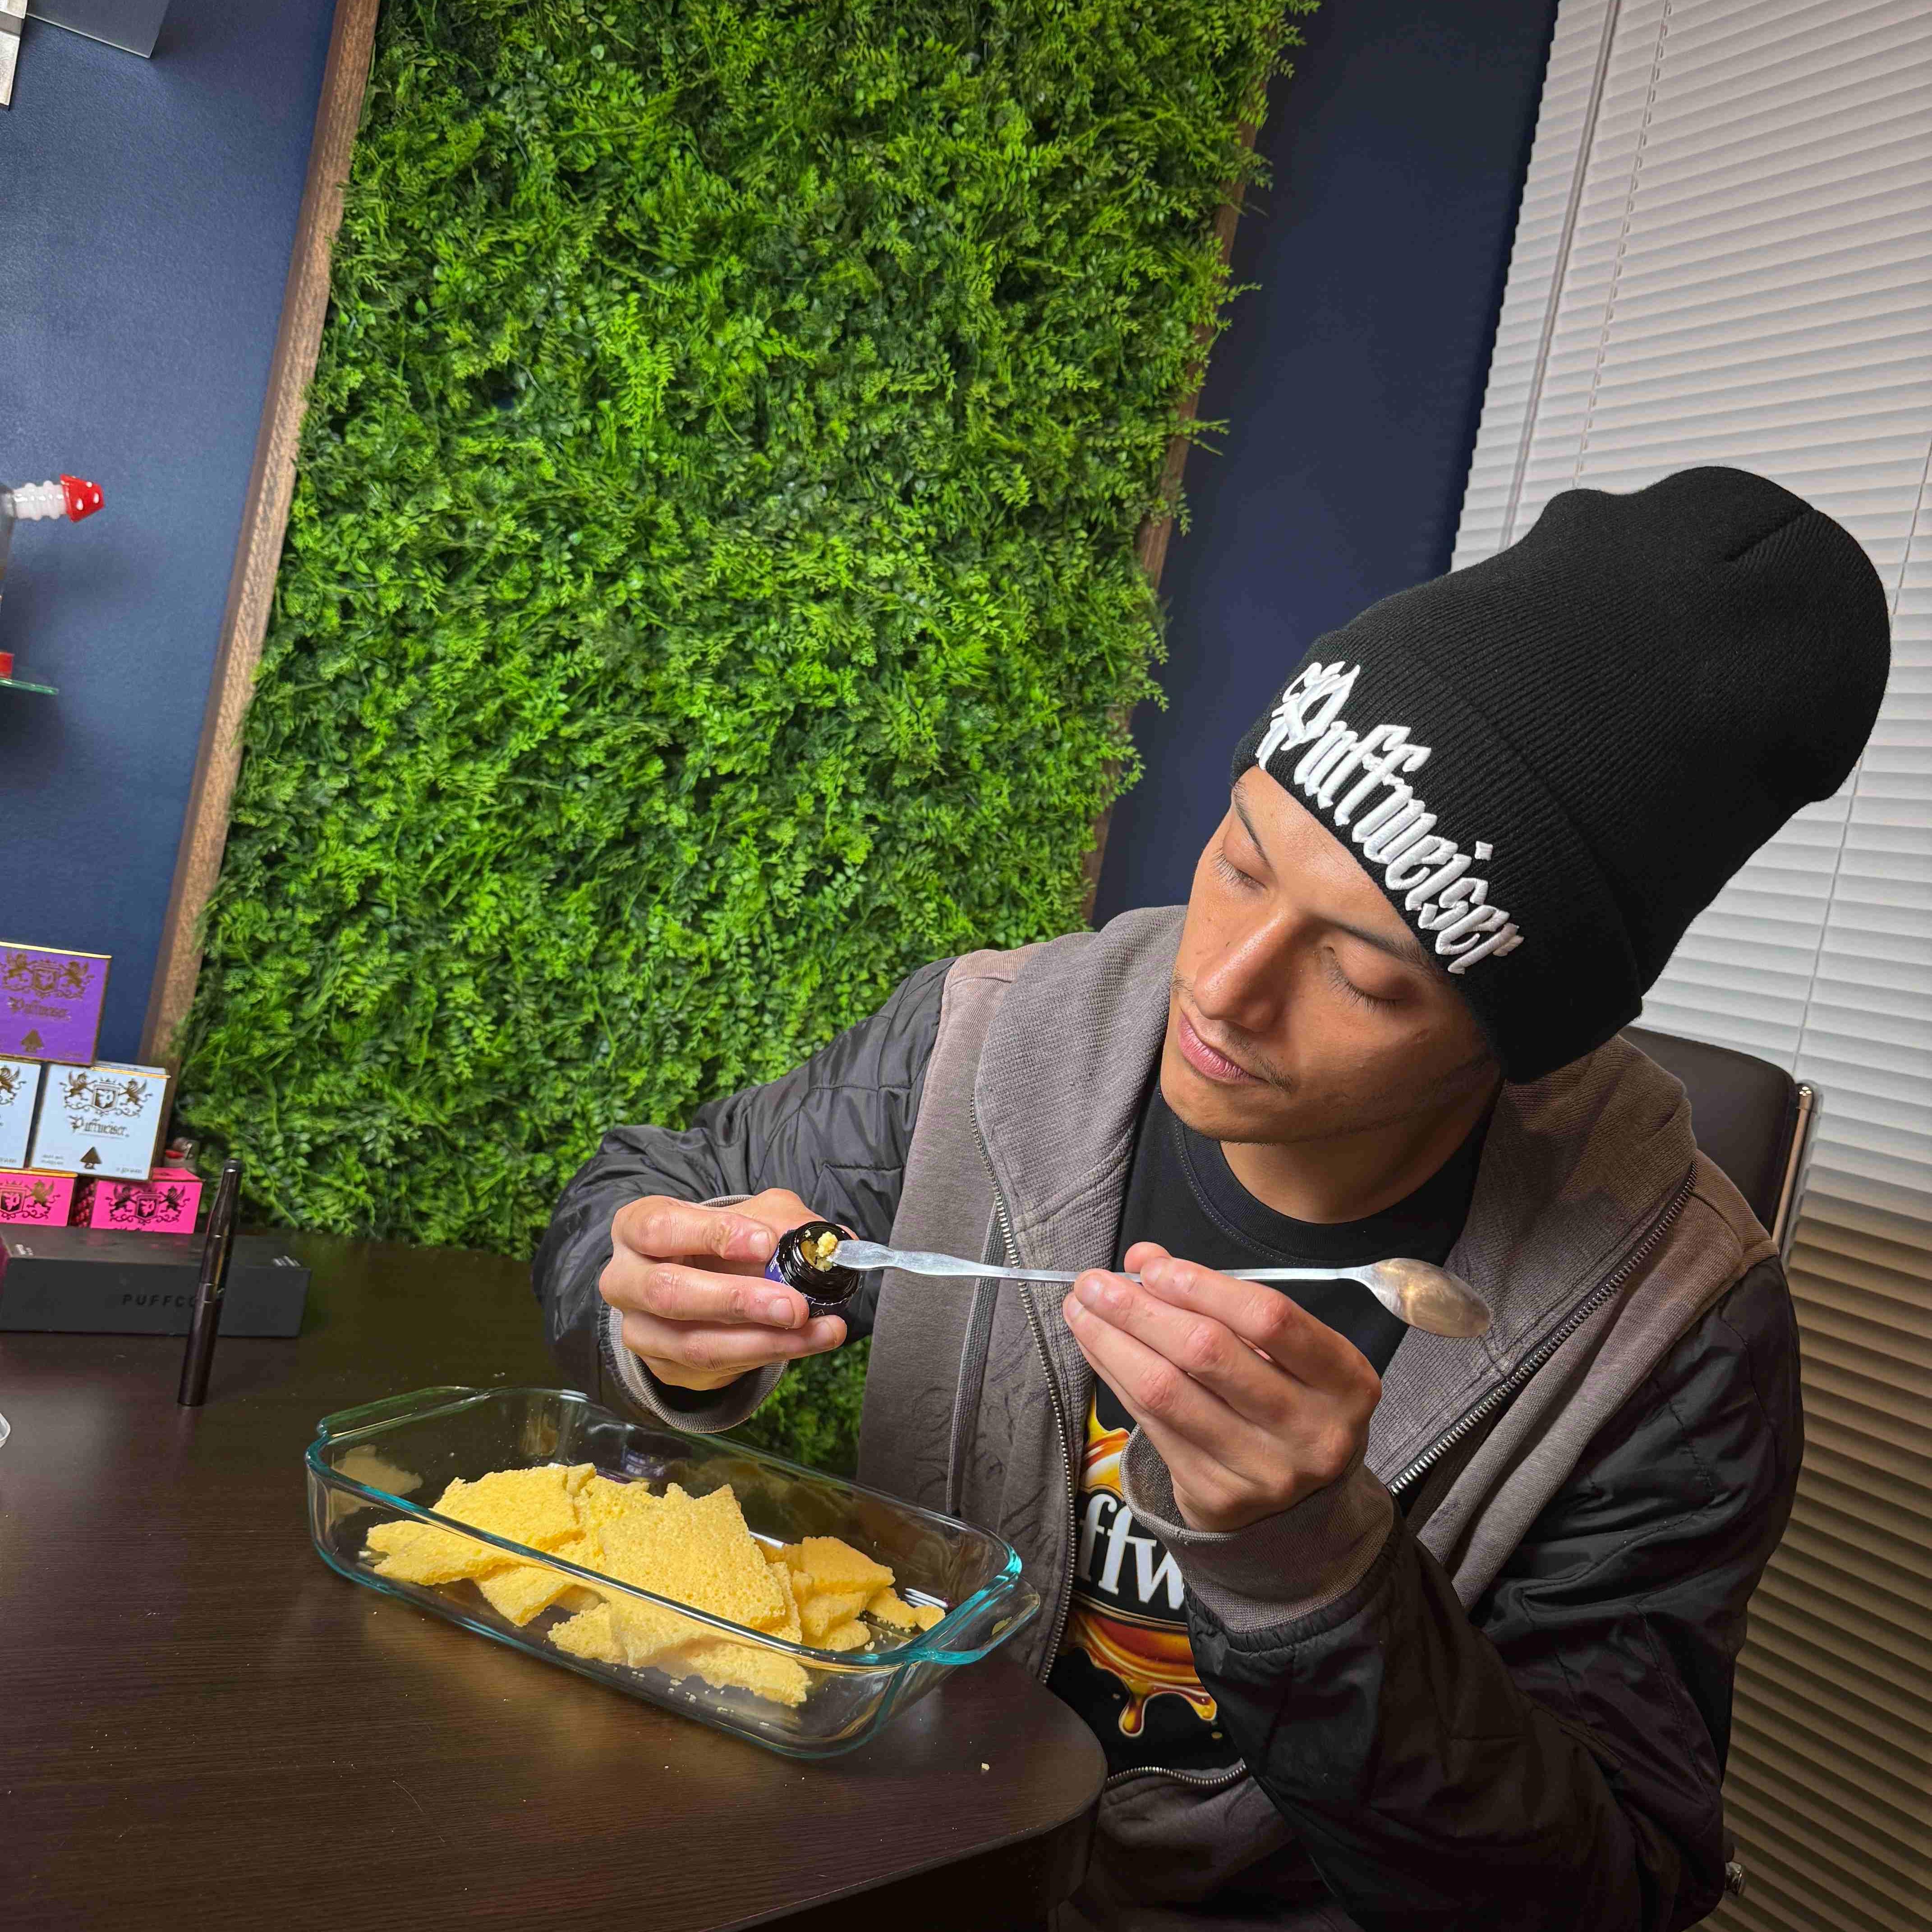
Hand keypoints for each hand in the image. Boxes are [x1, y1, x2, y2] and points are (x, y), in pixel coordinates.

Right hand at [600, 1189, 848, 1391]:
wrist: (701, 1286)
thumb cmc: (722, 1242)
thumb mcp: (752, 1216)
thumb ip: (785, 1222)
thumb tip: (832, 1243)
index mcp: (637, 1227)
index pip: (661, 1227)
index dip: (713, 1235)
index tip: (766, 1243)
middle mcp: (625, 1279)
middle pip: (668, 1292)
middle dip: (737, 1300)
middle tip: (793, 1304)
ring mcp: (640, 1330)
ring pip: (696, 1344)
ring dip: (765, 1340)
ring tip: (820, 1329)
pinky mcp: (665, 1367)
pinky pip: (717, 1368)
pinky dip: (769, 1355)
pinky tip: (808, 1342)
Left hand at [1061, 1242, 1381, 1532]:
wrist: (1301, 1503)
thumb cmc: (1290, 1400)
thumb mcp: (1281, 1350)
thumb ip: (1219, 1299)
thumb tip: (1143, 1259)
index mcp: (1344, 1380)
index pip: (1269, 1318)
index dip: (1203, 1286)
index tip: (1152, 1267)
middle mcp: (1313, 1430)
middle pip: (1208, 1353)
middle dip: (1139, 1309)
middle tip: (1092, 1282)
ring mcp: (1265, 1471)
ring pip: (1168, 1392)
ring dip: (1112, 1343)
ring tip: (1080, 1310)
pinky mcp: (1219, 1496)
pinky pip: (1152, 1426)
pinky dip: (1116, 1378)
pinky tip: (1097, 1349)